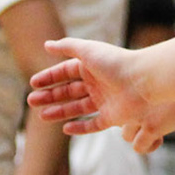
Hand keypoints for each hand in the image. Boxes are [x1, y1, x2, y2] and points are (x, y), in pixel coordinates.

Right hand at [29, 39, 174, 150]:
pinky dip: (80, 127)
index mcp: (91, 66)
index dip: (49, 77)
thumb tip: (46, 44)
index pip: (65, 72)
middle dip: (50, 96)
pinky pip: (93, 124)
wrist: (143, 81)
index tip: (33, 83)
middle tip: (31, 101)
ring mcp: (104, 100)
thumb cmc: (115, 62)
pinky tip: (65, 129)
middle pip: (68, 91)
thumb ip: (67, 47)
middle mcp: (97, 83)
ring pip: (77, 107)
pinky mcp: (112, 117)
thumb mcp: (88, 50)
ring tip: (41, 115)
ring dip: (59, 111)